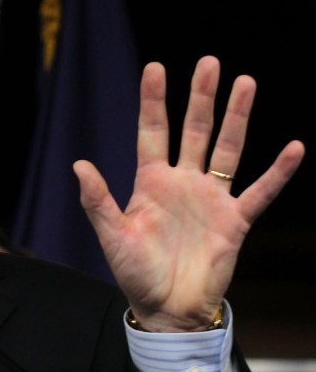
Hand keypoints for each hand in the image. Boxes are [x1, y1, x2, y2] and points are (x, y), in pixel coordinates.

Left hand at [73, 56, 304, 330]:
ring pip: (227, 149)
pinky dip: (278, 172)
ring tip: (246, 83)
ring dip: (236, 118)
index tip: (155, 67)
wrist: (167, 309)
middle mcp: (183, 183)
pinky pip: (260, 191)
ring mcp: (211, 198)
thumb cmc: (135, 273)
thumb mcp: (112, 235)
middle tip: (209, 63)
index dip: (153, 101)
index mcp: (150, 182)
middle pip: (194, 130)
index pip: (153, 132)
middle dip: (201, 97)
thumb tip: (79, 164)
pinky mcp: (235, 221)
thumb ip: (98, 200)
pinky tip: (293, 148)